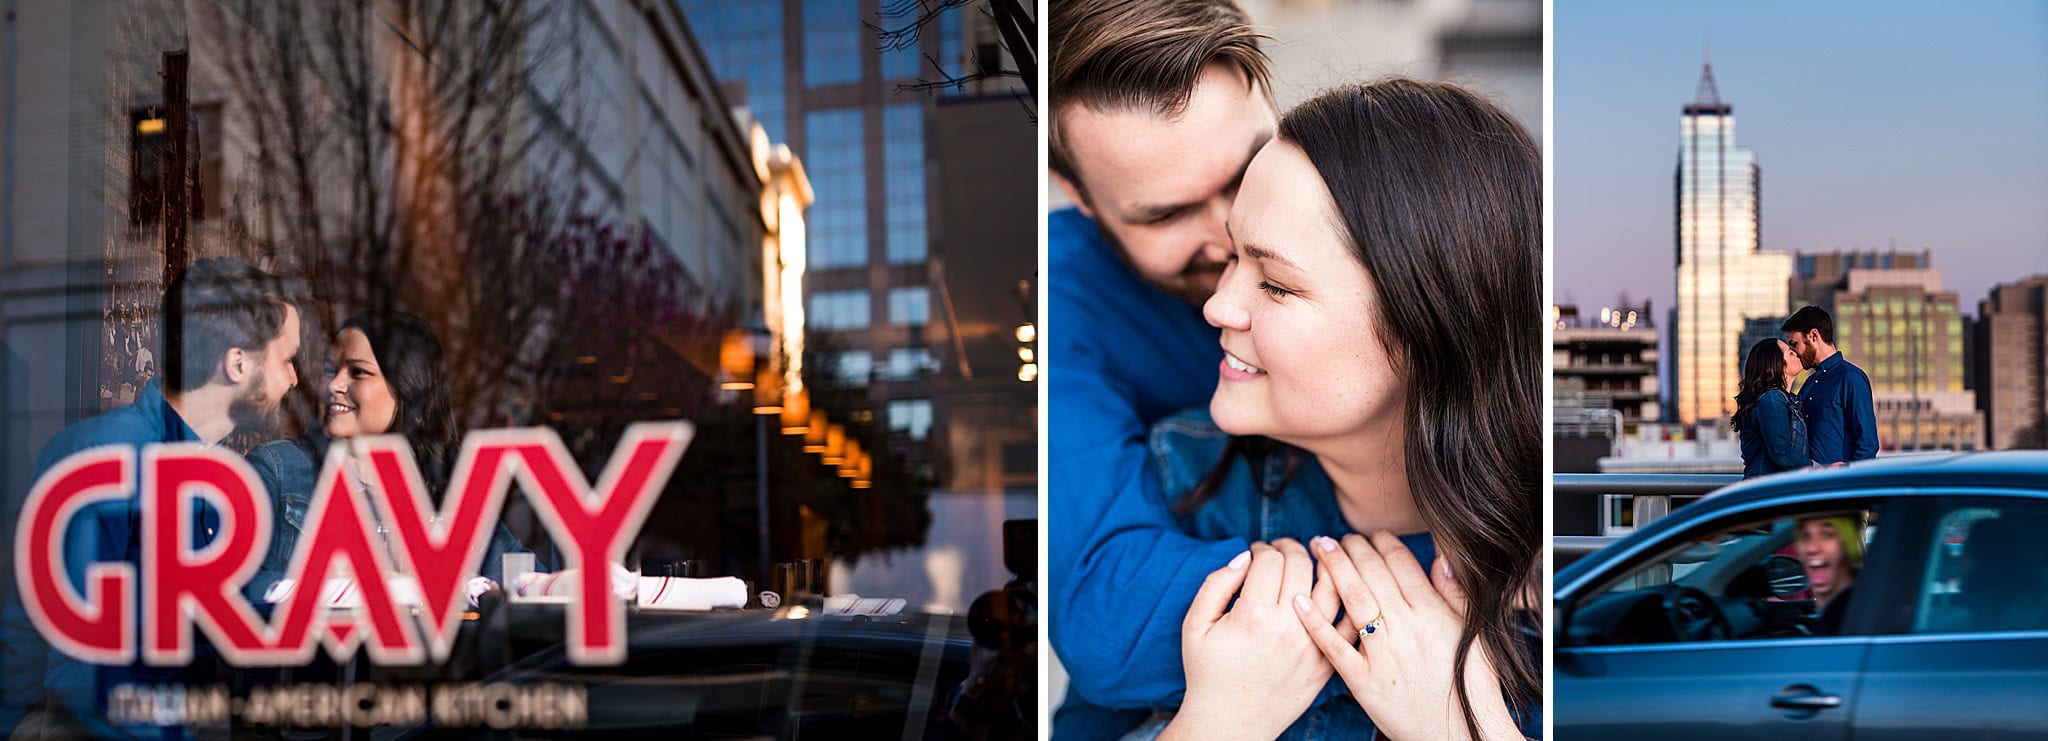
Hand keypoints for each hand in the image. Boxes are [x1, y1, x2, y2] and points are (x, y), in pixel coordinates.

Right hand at [1163, 539, 1346, 740]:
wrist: (1230, 723)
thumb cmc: (1208, 673)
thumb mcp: (1195, 624)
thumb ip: (1216, 583)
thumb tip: (1244, 556)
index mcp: (1253, 615)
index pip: (1270, 559)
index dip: (1263, 547)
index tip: (1257, 550)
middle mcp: (1288, 628)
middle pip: (1301, 565)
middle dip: (1291, 547)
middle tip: (1282, 549)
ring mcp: (1311, 647)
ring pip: (1332, 588)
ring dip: (1326, 565)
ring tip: (1316, 557)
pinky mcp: (1326, 664)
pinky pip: (1347, 624)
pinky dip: (1346, 601)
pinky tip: (1336, 589)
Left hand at [1292, 533, 1521, 740]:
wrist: (1461, 735)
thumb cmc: (1472, 687)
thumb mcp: (1475, 635)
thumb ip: (1457, 595)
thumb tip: (1441, 558)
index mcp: (1433, 614)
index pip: (1401, 564)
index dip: (1382, 542)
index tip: (1372, 534)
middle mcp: (1405, 628)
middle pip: (1372, 574)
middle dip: (1352, 548)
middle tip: (1337, 536)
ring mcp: (1382, 654)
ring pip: (1353, 600)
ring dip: (1334, 568)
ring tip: (1320, 548)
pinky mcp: (1363, 681)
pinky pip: (1334, 646)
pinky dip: (1316, 621)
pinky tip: (1301, 599)